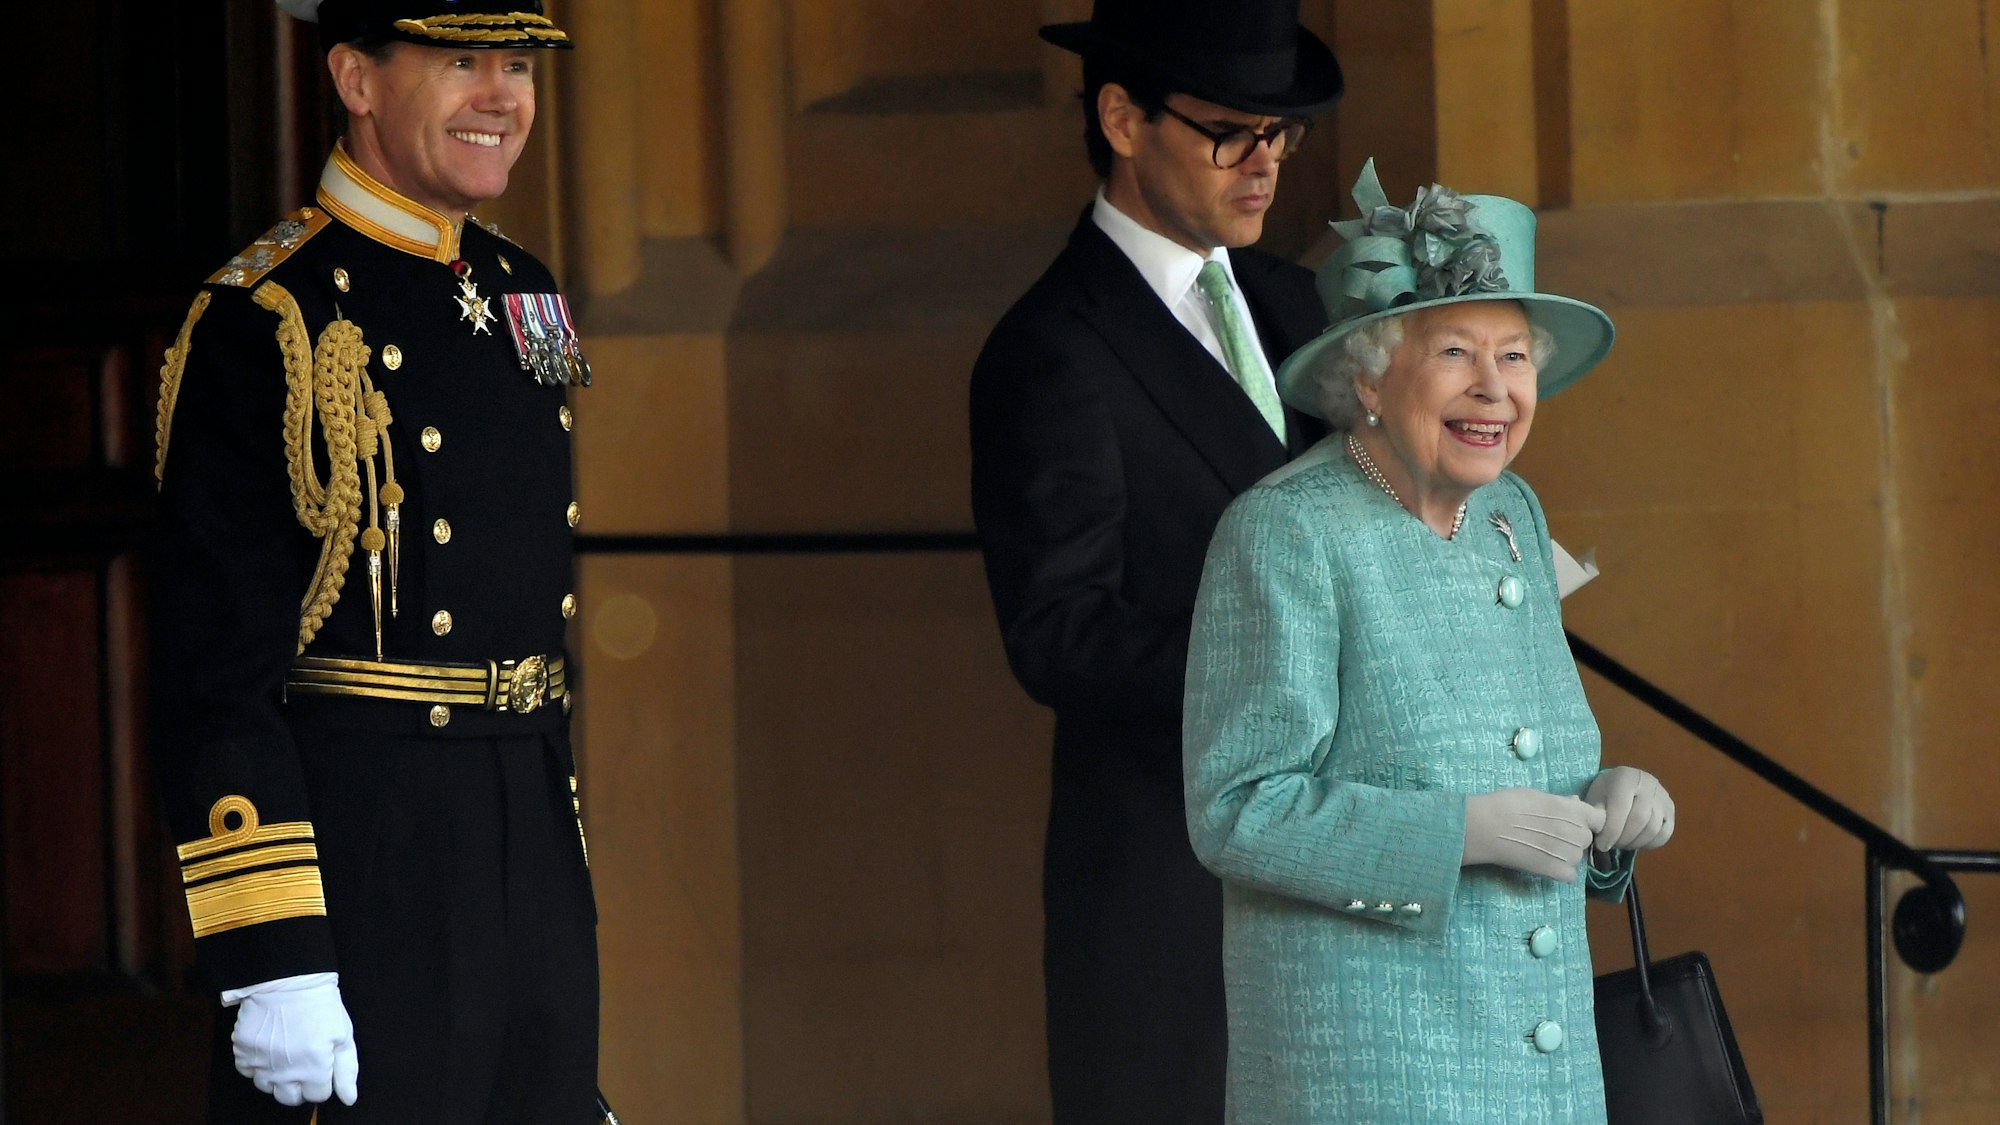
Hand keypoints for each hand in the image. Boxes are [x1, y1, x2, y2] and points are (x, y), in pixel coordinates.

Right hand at [226, 972, 358, 1106]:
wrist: (287, 978)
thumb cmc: (320, 1005)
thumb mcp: (343, 1034)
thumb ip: (346, 1070)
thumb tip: (349, 1099)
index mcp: (314, 1069)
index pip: (318, 1095)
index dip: (322, 1080)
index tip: (321, 1063)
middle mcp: (285, 1072)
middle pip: (290, 1098)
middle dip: (299, 1085)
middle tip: (303, 1061)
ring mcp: (261, 1063)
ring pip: (267, 1087)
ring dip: (276, 1076)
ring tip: (285, 1051)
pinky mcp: (242, 1052)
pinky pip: (247, 1071)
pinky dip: (256, 1063)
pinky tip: (267, 1046)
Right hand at [1463, 788, 1607, 883]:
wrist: (1488, 826)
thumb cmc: (1508, 804)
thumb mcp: (1538, 795)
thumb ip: (1561, 802)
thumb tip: (1576, 803)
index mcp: (1574, 810)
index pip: (1600, 819)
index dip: (1589, 821)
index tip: (1574, 822)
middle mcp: (1577, 832)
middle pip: (1586, 838)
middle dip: (1574, 837)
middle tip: (1550, 835)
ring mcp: (1568, 854)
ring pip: (1578, 857)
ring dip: (1566, 855)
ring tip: (1542, 849)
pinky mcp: (1556, 871)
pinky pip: (1570, 875)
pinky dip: (1560, 871)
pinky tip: (1544, 864)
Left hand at [1585, 766, 1674, 851]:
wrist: (1624, 784)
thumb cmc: (1605, 793)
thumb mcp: (1595, 798)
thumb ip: (1595, 813)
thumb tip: (1597, 831)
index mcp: (1625, 777)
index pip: (1620, 807)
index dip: (1611, 830)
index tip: (1601, 845)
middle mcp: (1648, 783)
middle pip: (1639, 819)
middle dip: (1622, 838)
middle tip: (1610, 845)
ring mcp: (1663, 796)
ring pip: (1653, 828)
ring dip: (1635, 843)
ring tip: (1621, 843)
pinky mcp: (1671, 810)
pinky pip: (1665, 833)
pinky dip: (1650, 844)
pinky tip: (1636, 843)